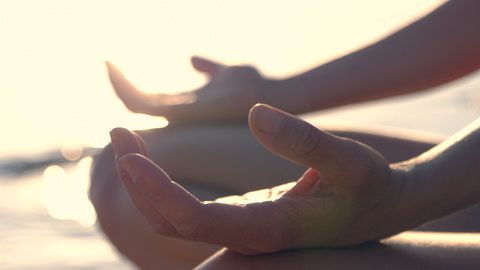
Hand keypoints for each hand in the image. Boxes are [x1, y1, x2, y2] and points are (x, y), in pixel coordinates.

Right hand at [106, 57, 277, 123]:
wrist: (272, 97)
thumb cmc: (253, 87)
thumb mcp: (224, 74)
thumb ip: (208, 69)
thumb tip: (191, 59)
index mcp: (187, 104)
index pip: (150, 101)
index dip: (131, 86)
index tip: (117, 64)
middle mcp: (180, 113)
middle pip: (140, 106)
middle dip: (122, 87)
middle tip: (107, 64)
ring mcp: (180, 114)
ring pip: (137, 106)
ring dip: (120, 87)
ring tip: (108, 65)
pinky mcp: (182, 112)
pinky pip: (144, 105)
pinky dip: (127, 89)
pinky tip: (116, 68)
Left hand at [109, 104, 410, 254]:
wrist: (386, 206)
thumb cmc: (371, 186)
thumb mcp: (350, 159)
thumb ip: (305, 141)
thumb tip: (258, 115)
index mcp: (268, 228)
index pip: (195, 220)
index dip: (157, 190)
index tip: (128, 154)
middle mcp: (248, 237)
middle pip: (172, 223)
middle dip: (138, 181)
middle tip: (118, 133)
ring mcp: (244, 231)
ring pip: (176, 219)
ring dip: (146, 183)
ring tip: (127, 141)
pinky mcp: (244, 218)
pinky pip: (190, 212)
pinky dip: (163, 187)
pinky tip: (154, 162)